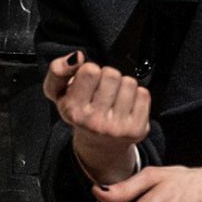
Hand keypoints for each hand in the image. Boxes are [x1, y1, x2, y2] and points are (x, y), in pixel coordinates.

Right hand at [44, 52, 147, 183]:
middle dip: (108, 77)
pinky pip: (143, 94)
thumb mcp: (58, 92)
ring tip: (114, 99)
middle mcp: (94, 122)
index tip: (88, 83)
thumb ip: (58, 70)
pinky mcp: (136, 129)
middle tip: (103, 91)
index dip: (90, 71)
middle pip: (112, 74)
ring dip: (123, 86)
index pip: (90, 70)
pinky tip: (126, 106)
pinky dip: (136, 96)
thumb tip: (77, 56)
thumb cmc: (79, 112)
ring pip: (129, 82)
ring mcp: (116, 127)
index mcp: (72, 111)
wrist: (99, 144)